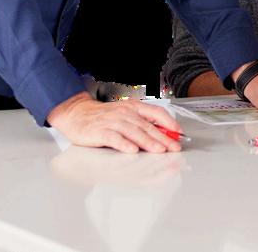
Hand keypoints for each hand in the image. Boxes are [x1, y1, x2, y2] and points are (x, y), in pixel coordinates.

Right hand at [46, 92, 182, 152]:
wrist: (78, 114)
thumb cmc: (104, 117)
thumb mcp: (125, 115)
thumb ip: (143, 123)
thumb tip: (164, 133)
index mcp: (133, 107)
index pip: (156, 112)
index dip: (169, 122)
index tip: (179, 133)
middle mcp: (124, 113)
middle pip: (147, 126)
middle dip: (163, 138)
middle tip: (174, 148)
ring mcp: (112, 122)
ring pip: (133, 131)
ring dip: (148, 141)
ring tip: (159, 150)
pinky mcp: (100, 131)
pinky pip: (114, 138)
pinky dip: (124, 144)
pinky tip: (132, 150)